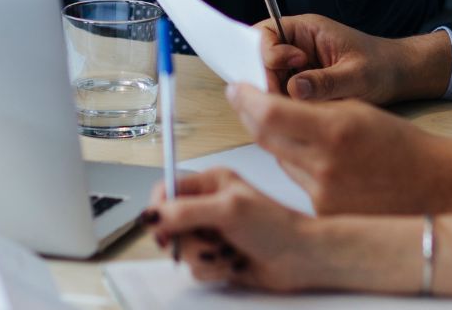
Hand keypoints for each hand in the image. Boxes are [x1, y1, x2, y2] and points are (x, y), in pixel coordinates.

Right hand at [145, 168, 320, 292]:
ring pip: (183, 249)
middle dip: (189, 239)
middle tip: (211, 241)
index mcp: (211, 182)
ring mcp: (212, 231)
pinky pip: (196, 268)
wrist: (299, 258)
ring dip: (205, 256)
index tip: (163, 229)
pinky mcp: (216, 256)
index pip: (167, 189)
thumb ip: (186, 211)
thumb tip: (151, 214)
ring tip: (229, 250)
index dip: (159, 209)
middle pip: (170, 224)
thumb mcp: (228, 210)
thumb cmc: (274, 225)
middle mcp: (208, 204)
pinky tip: (234, 262)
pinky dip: (213, 270)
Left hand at [227, 84, 451, 214]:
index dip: (246, 98)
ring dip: (275, 140)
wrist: (430, 185)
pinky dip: (296, 165)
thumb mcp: (356, 108)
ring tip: (287, 125)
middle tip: (242, 99)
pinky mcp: (321, 213)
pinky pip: (295, 181)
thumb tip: (271, 99)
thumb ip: (313, 105)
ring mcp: (321, 194)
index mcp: (334, 129)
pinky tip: (312, 156)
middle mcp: (323, 165)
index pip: (270, 112)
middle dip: (250, 115)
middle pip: (265, 137)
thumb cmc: (398, 143)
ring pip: (278, 159)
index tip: (236, 88)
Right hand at [258, 13, 451, 103]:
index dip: (266, 56)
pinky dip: (287, 104)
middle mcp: (298, 43)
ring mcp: (299, 64)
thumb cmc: (381, 67)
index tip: (281, 79)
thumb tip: (295, 89)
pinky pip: (283, 92)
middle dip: (266, 79)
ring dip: (277, 95)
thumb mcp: (356, 76)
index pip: (267, 33)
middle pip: (262, 57)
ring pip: (270, 78)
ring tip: (298, 110)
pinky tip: (302, 114)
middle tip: (283, 102)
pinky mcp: (303, 82)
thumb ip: (326, 82)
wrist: (399, 76)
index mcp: (308, 29)